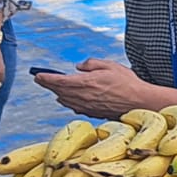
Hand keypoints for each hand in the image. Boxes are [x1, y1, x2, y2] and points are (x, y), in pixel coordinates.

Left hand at [34, 58, 149, 117]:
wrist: (139, 102)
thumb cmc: (127, 82)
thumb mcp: (109, 65)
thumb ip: (91, 63)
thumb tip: (79, 67)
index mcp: (85, 82)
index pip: (58, 81)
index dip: (46, 78)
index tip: (37, 75)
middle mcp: (82, 96)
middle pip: (59, 91)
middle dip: (49, 85)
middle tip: (41, 79)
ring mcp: (86, 106)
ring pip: (65, 100)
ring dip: (58, 94)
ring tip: (54, 89)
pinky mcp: (92, 113)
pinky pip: (74, 107)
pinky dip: (68, 101)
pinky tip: (69, 100)